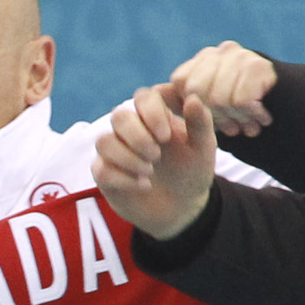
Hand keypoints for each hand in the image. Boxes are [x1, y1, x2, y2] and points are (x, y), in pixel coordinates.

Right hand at [94, 81, 220, 239]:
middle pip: (119, 117)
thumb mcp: (203, 148)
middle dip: (138, 137)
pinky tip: (143, 185)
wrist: (182, 207)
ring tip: (149, 171)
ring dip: (127, 157)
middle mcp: (130, 130)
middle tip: (157, 156)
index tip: (166, 137)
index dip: (151, 113)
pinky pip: (101, 170)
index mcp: (154, 117)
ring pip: (103, 142)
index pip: (143, 97)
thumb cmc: (192, 171)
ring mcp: (115, 152)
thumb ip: (200, 122)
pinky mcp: (105, 175)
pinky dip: (124, 179)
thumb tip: (193, 98)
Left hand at [167, 42, 279, 138]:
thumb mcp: (208, 111)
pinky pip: (240, 99)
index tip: (214, 120)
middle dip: (215, 115)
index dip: (195, 108)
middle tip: (235, 126)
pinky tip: (260, 115)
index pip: (182, 83)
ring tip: (249, 122)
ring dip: (235, 118)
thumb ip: (181, 102)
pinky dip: (250, 114)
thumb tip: (155, 91)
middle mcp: (221, 52)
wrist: (290, 113)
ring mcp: (241, 56)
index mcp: (205, 59)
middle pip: (197, 91)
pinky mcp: (259, 66)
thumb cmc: (243, 114)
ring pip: (219, 98)